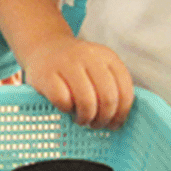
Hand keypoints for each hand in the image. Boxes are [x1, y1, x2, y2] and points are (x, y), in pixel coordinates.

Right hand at [18, 37, 133, 129]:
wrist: (45, 46)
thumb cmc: (75, 66)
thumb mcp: (99, 68)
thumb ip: (111, 87)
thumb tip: (118, 120)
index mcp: (108, 57)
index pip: (125, 91)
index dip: (121, 113)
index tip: (114, 124)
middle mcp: (90, 57)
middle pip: (108, 98)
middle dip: (104, 118)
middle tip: (96, 124)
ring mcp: (67, 63)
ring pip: (87, 101)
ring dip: (86, 118)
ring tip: (81, 119)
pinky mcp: (47, 74)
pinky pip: (63, 100)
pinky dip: (66, 109)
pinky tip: (66, 108)